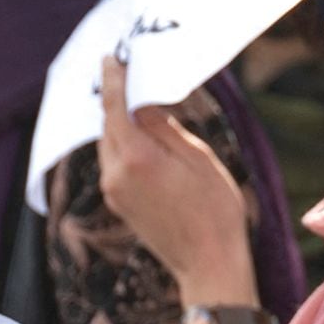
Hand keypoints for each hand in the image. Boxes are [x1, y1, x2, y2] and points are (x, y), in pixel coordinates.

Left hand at [95, 51, 256, 315]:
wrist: (208, 264)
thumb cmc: (215, 209)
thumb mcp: (198, 157)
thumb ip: (163, 127)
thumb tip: (141, 103)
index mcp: (136, 157)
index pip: (114, 107)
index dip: (112, 80)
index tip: (110, 58)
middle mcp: (116, 174)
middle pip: (108, 125)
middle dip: (115, 101)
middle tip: (125, 74)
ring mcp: (114, 192)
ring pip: (109, 145)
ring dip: (119, 125)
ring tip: (136, 105)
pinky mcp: (119, 204)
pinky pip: (114, 164)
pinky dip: (123, 146)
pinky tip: (141, 139)